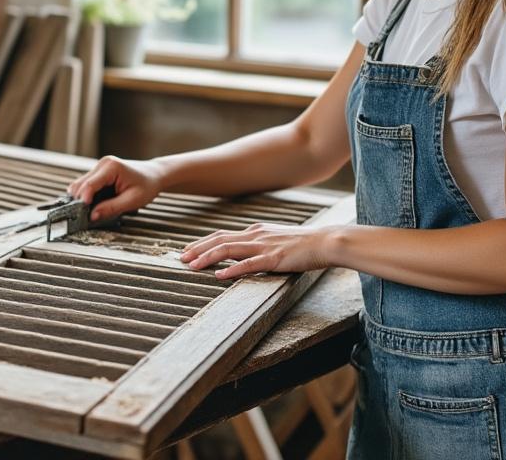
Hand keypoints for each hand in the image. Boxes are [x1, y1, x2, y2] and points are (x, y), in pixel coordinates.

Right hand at [67, 156, 166, 220]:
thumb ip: (111, 208)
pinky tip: (92, 205)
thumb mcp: (132, 200)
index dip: (83, 200)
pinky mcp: (99, 172)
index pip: (90, 185)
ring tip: (89, 212)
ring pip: (80, 184)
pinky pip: (86, 185)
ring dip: (82, 199)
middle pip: (81, 184)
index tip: (82, 215)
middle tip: (84, 217)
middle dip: (80, 201)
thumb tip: (92, 216)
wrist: (154, 175)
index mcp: (111, 167)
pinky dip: (86, 196)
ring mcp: (100, 167)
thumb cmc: (147, 185)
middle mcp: (103, 164)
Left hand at [179, 224, 335, 279]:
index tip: (188, 251)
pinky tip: (220, 275)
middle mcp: (255, 235)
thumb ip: (257, 245)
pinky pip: (249, 264)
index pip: (222, 235)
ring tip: (192, 266)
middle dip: (198, 249)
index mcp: (255, 231)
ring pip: (228, 250)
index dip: (203, 243)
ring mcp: (264, 246)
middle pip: (219, 240)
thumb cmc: (302, 245)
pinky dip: (232, 269)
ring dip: (208, 258)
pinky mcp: (273, 258)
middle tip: (181, 258)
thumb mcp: (275, 241)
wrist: (324, 242)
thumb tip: (241, 254)